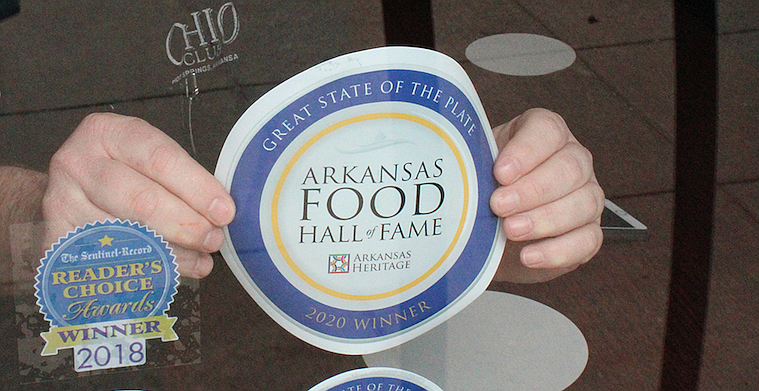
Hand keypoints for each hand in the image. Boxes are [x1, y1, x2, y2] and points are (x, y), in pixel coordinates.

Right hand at [42, 113, 234, 277]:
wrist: (66, 193)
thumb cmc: (121, 174)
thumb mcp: (146, 159)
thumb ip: (182, 180)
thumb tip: (221, 215)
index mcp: (109, 133)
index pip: (160, 159)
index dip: (198, 189)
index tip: (225, 212)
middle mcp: (78, 163)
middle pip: (142, 200)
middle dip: (187, 225)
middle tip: (213, 240)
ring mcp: (61, 202)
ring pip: (128, 237)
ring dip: (172, 254)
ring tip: (199, 259)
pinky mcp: (56, 240)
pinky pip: (110, 263)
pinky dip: (145, 271)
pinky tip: (169, 272)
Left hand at [490, 108, 603, 282]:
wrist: (488, 231)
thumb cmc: (484, 191)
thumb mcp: (476, 171)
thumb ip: (476, 167)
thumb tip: (461, 176)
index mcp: (544, 135)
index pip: (547, 131)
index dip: (525, 151)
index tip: (500, 173)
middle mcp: (572, 161)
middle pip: (570, 168)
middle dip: (532, 190)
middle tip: (499, 206)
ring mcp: (586, 197)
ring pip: (585, 203)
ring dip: (544, 220)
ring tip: (510, 230)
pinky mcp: (588, 233)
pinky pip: (587, 241)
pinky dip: (557, 251)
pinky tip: (528, 255)